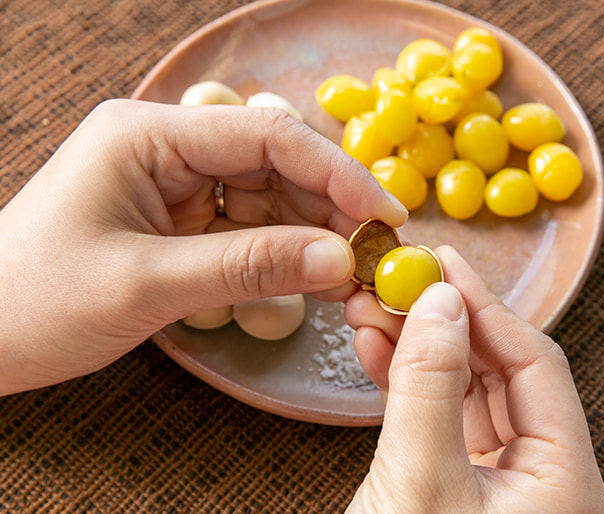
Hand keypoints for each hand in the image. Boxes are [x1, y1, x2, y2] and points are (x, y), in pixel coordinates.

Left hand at [0, 99, 406, 394]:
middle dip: (328, 210)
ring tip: (346, 279)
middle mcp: (168, 149)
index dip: (335, 173)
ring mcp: (176, 186)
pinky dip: (284, 255)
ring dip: (312, 236)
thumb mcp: (147, 283)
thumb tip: (339, 260)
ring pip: (270, 198)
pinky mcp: (181, 222)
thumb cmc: (35, 300)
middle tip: (371, 258)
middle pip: (275, 164)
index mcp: (148, 135)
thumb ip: (249, 266)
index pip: (265, 137)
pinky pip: (250, 229)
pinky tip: (312, 281)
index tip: (383, 217)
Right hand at [344, 246, 603, 512]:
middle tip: (401, 280)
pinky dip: (406, 384)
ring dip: (417, 349)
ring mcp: (496, 480)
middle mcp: (539, 475)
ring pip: (463, 391)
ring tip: (374, 308)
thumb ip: (431, 387)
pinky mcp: (455, 487)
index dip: (486, 307)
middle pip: (499, 371)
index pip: (536, 363)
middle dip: (442, 323)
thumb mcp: (422, 479)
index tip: (442, 263)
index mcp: (563, 478)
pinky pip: (437, 418)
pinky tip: (375, 347)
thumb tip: (439, 301)